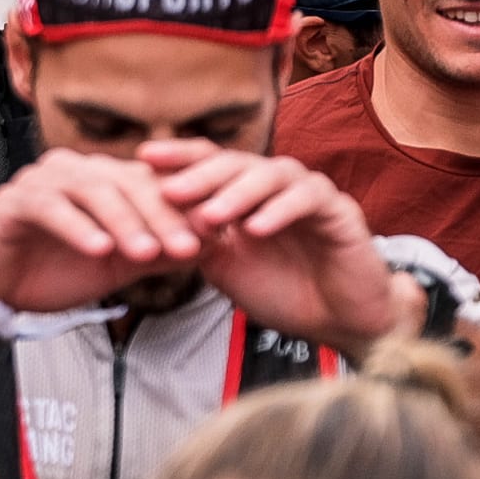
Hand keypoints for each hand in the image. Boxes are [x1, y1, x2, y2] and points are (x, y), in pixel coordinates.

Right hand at [0, 149, 200, 314]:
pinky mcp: (13, 201)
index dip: (182, 208)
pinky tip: (98, 249)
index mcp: (97, 177)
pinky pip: (50, 208)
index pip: (148, 184)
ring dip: (123, 222)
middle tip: (188, 246)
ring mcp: (40, 181)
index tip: (215, 235)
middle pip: (124, 182)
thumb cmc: (50, 269)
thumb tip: (209, 244)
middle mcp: (70, 169)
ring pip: (91, 191)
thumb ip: (156, 251)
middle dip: (160, 215)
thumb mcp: (115, 264)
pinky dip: (77, 228)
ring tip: (147, 252)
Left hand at [144, 140, 398, 357]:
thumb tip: (146, 218)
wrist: (338, 321)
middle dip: (199, 175)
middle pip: (235, 163)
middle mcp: (275, 182)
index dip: (177, 156)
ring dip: (236, 194)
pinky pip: (306, 199)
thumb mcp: (224, 266)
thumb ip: (193, 240)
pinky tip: (255, 228)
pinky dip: (278, 212)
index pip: (208, 160)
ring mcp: (308, 191)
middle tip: (169, 189)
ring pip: (269, 175)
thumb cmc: (280, 290)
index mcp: (245, 190)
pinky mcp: (339, 209)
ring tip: (209, 215)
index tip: (140, 158)